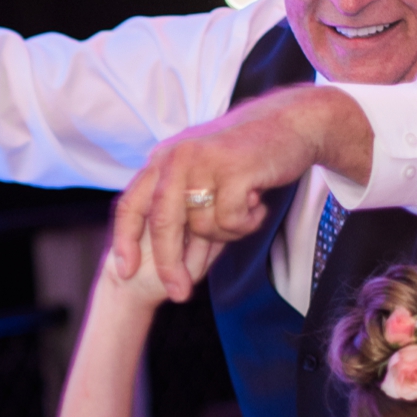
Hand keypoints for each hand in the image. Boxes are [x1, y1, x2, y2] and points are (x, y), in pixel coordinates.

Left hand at [111, 86, 372, 299]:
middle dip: (169, 263)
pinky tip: (257, 201)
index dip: (124, 240)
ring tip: (244, 208)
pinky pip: (231, 219)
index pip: (130, 204)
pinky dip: (247, 221)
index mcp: (163, 159)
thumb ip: (179, 201)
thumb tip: (162, 252)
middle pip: (163, 223)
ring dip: (227, 231)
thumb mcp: (202, 170)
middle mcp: (176, 157)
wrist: (293, 122)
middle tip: (179, 294)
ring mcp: (203, 160)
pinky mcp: (232, 168)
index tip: (124, 272)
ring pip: (203, 225)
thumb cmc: (246, 154)